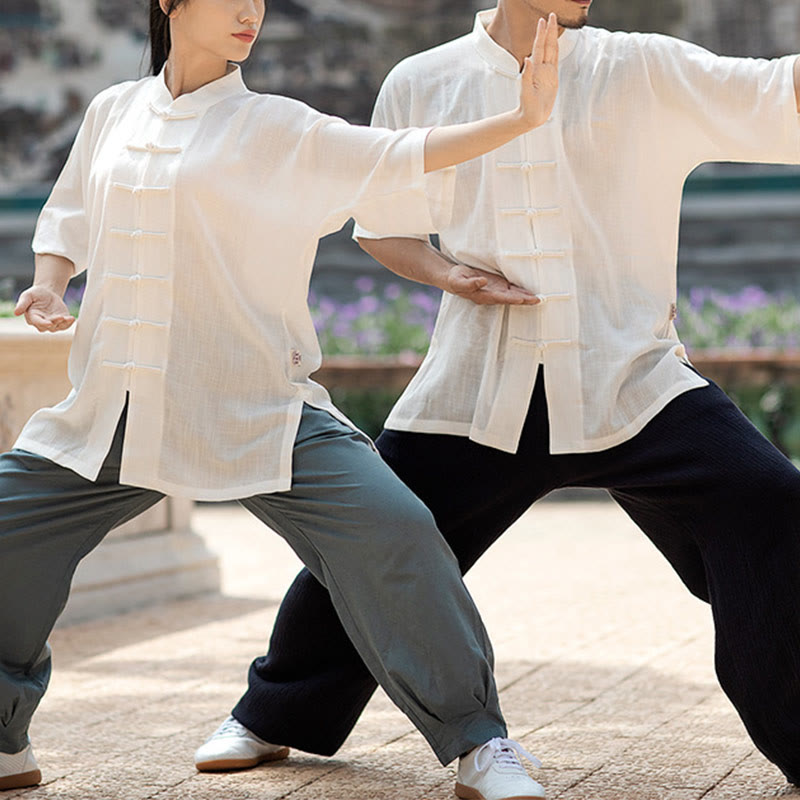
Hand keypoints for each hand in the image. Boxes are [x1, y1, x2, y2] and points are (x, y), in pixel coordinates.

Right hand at [14, 286, 75, 331]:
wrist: (47, 293)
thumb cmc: (36, 294)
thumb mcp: (27, 296)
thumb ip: (22, 304)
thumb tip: (16, 312)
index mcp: (32, 317)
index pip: (38, 322)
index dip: (43, 323)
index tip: (49, 323)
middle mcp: (42, 323)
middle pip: (49, 326)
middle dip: (55, 322)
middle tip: (61, 317)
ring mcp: (52, 323)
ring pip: (58, 327)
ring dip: (64, 324)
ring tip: (69, 318)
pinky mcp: (61, 321)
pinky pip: (65, 325)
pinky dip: (69, 323)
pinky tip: (72, 318)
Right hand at [445, 263, 540, 305]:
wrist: (453, 278)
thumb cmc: (455, 280)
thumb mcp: (458, 281)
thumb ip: (470, 283)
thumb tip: (483, 281)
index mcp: (483, 296)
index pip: (499, 298)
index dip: (510, 298)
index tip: (521, 299)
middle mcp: (492, 295)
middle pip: (510, 298)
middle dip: (524, 300)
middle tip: (537, 300)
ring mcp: (496, 290)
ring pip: (513, 294)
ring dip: (526, 297)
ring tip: (539, 298)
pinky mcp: (498, 285)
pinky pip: (512, 288)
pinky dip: (521, 290)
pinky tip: (531, 291)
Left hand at [518, 13, 559, 129]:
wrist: (531, 116)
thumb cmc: (527, 106)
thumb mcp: (526, 92)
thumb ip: (526, 76)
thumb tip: (527, 59)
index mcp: (535, 69)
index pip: (539, 47)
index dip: (541, 34)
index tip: (543, 20)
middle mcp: (541, 68)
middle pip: (546, 45)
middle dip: (549, 30)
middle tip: (551, 15)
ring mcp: (547, 72)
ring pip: (551, 50)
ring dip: (552, 37)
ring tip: (553, 23)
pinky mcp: (552, 78)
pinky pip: (555, 61)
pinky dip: (555, 50)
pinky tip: (555, 42)